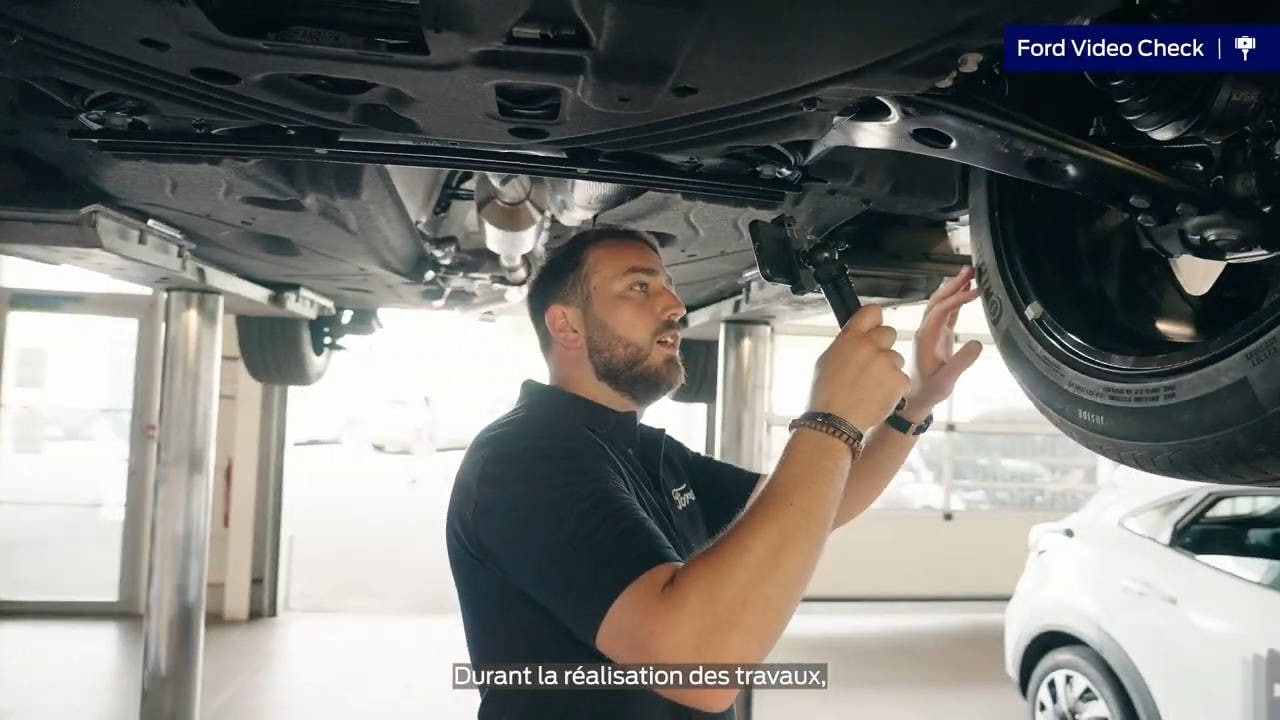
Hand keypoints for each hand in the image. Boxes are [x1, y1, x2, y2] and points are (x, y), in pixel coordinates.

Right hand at [809, 304, 912, 432]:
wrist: (835, 422)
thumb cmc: (825, 394)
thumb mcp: (827, 360)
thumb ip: (846, 345)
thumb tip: (856, 339)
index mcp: (850, 338)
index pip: (872, 311)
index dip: (874, 319)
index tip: (873, 326)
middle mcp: (870, 345)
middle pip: (889, 332)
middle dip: (883, 346)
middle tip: (872, 365)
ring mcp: (887, 362)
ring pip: (896, 358)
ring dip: (889, 370)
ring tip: (872, 387)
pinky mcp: (899, 380)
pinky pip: (902, 379)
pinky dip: (894, 388)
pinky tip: (878, 397)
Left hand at [904, 266, 984, 413]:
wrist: (916, 399)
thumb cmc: (929, 391)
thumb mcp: (946, 381)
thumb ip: (961, 363)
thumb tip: (978, 343)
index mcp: (926, 338)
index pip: (941, 311)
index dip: (958, 299)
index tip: (976, 291)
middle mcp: (926, 330)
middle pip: (938, 301)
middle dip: (954, 284)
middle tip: (972, 269)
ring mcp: (931, 331)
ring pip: (941, 304)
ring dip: (954, 288)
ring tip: (971, 274)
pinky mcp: (938, 335)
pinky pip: (946, 312)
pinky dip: (957, 300)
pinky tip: (968, 291)